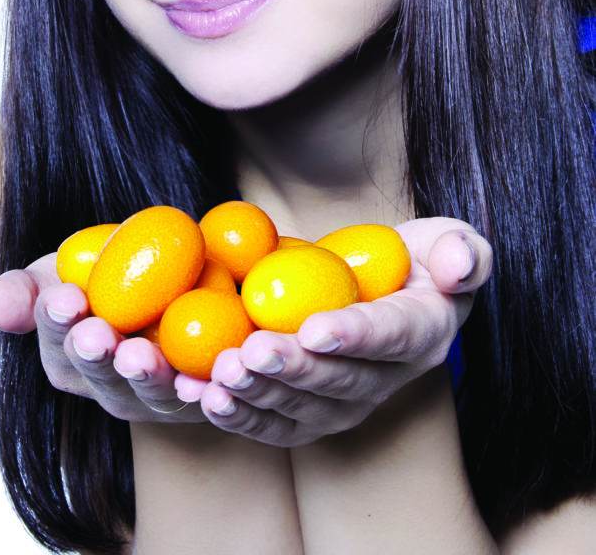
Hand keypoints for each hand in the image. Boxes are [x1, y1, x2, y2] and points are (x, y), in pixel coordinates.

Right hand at [0, 253, 208, 424]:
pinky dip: (205, 391)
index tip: (65, 298)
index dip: (60, 324)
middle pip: (104, 378)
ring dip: (147, 378)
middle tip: (96, 334)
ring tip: (139, 356)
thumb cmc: (112, 277)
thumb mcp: (65, 274)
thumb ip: (26, 291)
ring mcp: (161, 399)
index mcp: (72, 363)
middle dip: (97, 358)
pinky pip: (209, 398)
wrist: (183, 272)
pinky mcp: (208, 397)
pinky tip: (202, 380)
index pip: (60, 346)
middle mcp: (114, 389)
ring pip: (154, 394)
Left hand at [173, 217, 492, 445]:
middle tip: (248, 352)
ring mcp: (349, 403)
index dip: (354, 336)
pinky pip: (275, 423)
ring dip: (258, 395)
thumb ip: (462, 251)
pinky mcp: (312, 414)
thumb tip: (457, 266)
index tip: (315, 329)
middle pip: (339, 381)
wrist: (387, 290)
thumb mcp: (452, 241)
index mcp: (423, 333)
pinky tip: (202, 397)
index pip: (390, 336)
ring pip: (302, 409)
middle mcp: (388, 379)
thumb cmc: (418, 260)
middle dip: (292, 370)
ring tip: (218, 375)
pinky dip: (238, 415)